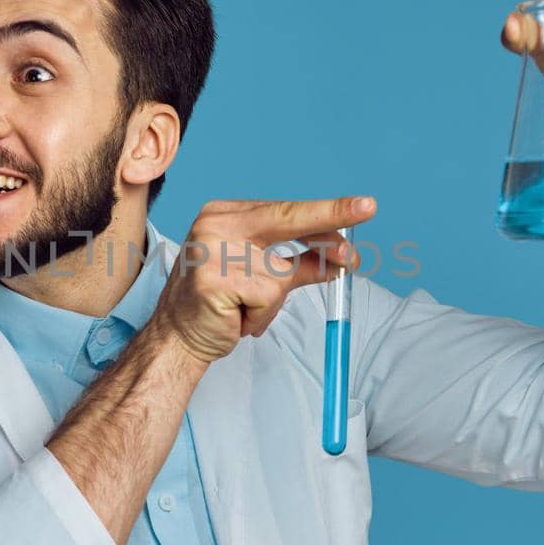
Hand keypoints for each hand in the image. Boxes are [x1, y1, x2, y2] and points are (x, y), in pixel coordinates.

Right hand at [153, 196, 375, 363]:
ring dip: (272, 303)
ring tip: (243, 309)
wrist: (175, 337)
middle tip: (368, 209)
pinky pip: (266, 300)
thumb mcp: (263, 278)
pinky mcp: (214, 280)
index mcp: (226, 214)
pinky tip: (234, 318)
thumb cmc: (219, 305)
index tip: (362, 207)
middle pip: (288, 220)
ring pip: (280, 275)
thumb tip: (340, 258)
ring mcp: (212, 250)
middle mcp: (216, 223)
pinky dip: (259, 317)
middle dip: (331, 219)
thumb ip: (299, 264)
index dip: (327, 211)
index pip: (286, 210)